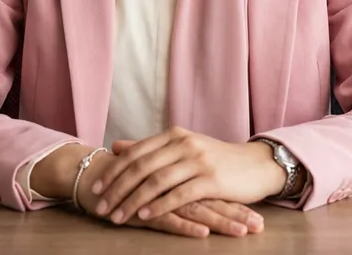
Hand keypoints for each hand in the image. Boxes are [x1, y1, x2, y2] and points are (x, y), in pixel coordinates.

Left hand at [89, 126, 285, 225]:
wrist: (255, 166)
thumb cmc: (216, 159)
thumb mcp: (182, 147)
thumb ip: (150, 147)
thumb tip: (118, 147)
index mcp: (174, 134)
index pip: (137, 152)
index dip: (115, 170)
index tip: (96, 186)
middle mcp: (184, 143)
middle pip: (142, 167)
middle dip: (118, 188)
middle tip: (101, 206)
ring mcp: (198, 160)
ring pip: (156, 181)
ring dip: (133, 200)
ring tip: (117, 216)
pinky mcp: (211, 179)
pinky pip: (178, 194)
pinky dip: (158, 206)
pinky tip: (145, 216)